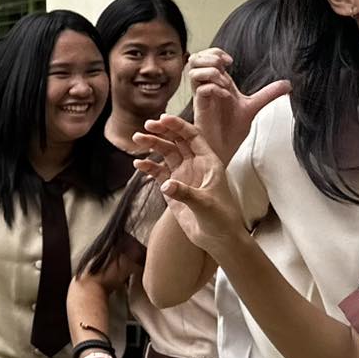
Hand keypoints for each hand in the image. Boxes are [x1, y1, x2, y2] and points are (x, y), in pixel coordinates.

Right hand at [133, 115, 249, 261]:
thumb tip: (166, 185)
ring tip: (137, 139)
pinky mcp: (173, 189)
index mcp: (208, 162)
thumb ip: (185, 193)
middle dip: (162, 131)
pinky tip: (138, 164)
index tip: (163, 118)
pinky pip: (158, 173)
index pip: (193, 137)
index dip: (179, 126)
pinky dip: (148, 167)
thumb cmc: (221, 219)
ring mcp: (183, 176)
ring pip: (166, 154)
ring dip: (152, 145)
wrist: (218, 239)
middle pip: (177, 141)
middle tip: (146, 126)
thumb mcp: (205, 205)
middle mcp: (195, 165)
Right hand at [186, 49, 289, 163]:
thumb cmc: (232, 130)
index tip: (231, 61)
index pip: (206, 57)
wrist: (226, 149)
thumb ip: (268, 94)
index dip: (216, 53)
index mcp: (217, 83)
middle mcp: (206, 87)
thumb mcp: (253, 106)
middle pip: (194, 60)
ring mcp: (202, 98)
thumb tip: (288, 84)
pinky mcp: (200, 109)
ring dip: (211, 73)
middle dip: (209, 57)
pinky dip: (214, 88)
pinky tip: (226, 96)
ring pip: (193, 72)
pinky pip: (201, 91)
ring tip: (226, 84)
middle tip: (224, 66)